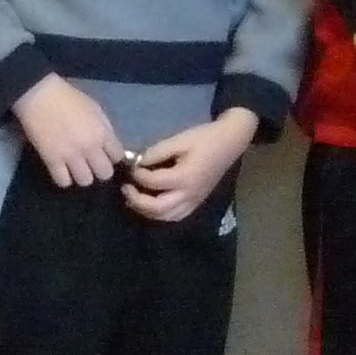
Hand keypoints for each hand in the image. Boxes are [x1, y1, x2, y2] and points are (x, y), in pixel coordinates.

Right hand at [11, 75, 124, 186]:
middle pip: (105, 173)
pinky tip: (61, 170)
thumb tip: (108, 145)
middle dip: (99, 170)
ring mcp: (71, 155)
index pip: (118, 157)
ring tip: (74, 168)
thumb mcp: (94, 108)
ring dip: (81, 176)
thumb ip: (104, 128)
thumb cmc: (68, 98)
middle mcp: (90, 147)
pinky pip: (63, 182)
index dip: (112, 157)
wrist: (39, 96)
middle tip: (90, 164)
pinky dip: (63, 178)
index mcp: (102, 133)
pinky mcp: (52, 160)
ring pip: (85, 181)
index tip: (105, 154)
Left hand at [122, 109, 258, 222]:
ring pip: (166, 216)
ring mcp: (195, 201)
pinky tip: (150, 205)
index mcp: (185, 177)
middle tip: (125, 188)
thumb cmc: (204, 138)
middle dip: (137, 200)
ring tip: (134, 198)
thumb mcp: (178, 140)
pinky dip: (161, 214)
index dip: (138, 175)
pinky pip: (176, 216)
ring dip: (147, 211)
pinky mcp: (197, 202)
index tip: (131, 166)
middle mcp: (190, 194)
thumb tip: (136, 162)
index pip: (153, 182)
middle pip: (158, 208)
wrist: (230, 143)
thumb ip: (156, 152)